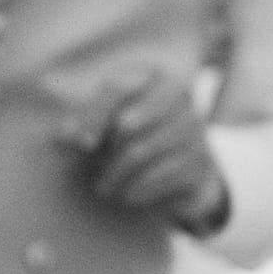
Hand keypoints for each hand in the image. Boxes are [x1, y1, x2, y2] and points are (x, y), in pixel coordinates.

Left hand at [60, 66, 229, 234]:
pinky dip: (140, 190)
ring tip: (105, 188)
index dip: (94, 116)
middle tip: (94, 176)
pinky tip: (128, 196)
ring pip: (142, 153)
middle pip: (128, 125)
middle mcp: (180, 97)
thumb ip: (81, 125)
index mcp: (153, 77)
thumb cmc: (125, 135)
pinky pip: (163, 177)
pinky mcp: (202, 161)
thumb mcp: (102, 123)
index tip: (80, 145)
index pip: (117, 89)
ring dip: (117, 176)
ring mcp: (195, 129)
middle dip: (105, 155)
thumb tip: (69, 137)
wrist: (174, 163)